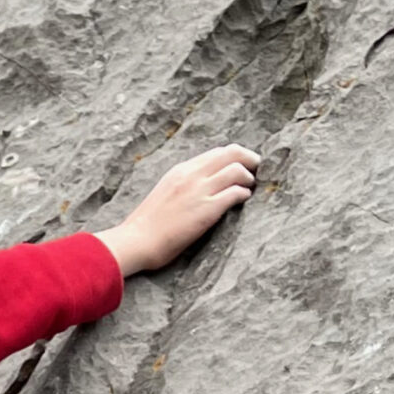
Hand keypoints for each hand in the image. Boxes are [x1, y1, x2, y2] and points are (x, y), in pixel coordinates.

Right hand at [99, 145, 259, 275]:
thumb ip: (183, 183)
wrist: (136, 240)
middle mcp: (191, 175)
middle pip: (232, 153)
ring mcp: (199, 191)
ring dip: (249, 178)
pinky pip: (236, 193)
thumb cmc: (148, 223)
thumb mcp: (164, 192)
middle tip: (257, 171)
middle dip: (250, 159)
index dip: (235, 157)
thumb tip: (203, 183)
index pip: (217, 152)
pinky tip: (243, 201)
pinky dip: (245, 195)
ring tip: (249, 189)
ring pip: (238, 170)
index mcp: (180, 170)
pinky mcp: (207, 209)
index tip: (243, 166)